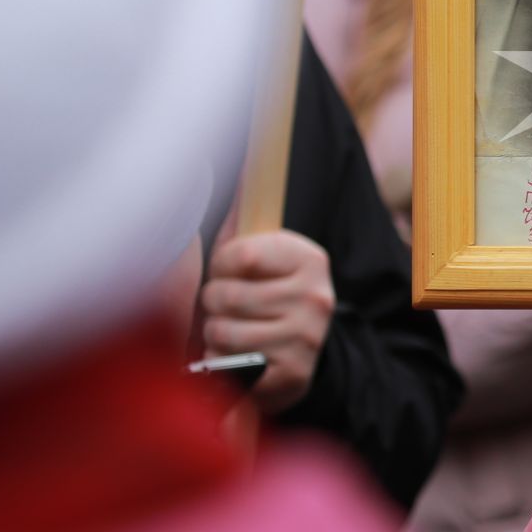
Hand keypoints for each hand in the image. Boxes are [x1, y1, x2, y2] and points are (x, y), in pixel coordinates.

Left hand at [200, 230, 334, 414]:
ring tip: (232, 332)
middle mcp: (316, 297)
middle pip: (227, 294)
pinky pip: (229, 366)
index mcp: (310, 259)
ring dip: (216, 335)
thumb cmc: (265, 295)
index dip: (221, 266)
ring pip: (224, 331)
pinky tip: (236, 358)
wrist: (298, 355)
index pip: (241, 254)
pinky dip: (221, 364)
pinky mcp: (293, 374)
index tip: (230, 272)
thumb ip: (244, 218)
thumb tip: (239, 158)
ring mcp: (307, 338)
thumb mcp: (261, 254)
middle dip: (215, 303)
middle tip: (230, 307)